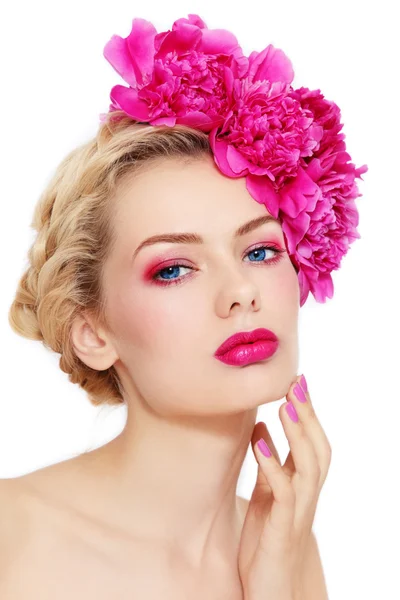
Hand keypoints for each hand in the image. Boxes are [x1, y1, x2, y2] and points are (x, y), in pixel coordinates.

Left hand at [238, 374, 331, 599]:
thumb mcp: (266, 496)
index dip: (307, 413)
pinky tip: (260, 444)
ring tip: (284, 404)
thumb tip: (259, 429)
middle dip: (308, 415)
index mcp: (300, 486)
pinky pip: (283, 493)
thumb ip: (268, 465)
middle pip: (317, 449)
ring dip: (297, 434)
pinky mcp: (282, 528)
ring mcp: (297, 512)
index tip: (296, 381)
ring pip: (308, 467)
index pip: (312, 443)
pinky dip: (273, 466)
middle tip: (295, 383)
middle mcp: (305, 495)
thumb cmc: (266, 542)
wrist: (270, 591)